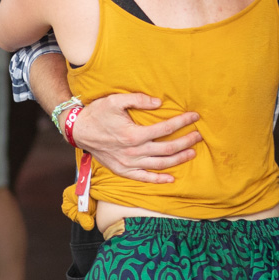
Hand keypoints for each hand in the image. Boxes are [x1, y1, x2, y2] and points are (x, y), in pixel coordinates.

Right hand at [74, 93, 201, 183]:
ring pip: (160, 164)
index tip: (195, 117)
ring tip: (192, 152)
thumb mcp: (115, 100)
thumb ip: (138, 100)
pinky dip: (159, 180)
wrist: (78, 130)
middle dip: (186, 141)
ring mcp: (129, 163)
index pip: (165, 128)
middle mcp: (133, 151)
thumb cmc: (97, 113)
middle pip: (167, 148)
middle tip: (199, 135)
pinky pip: (144, 178)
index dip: (182, 122)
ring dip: (178, 159)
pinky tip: (171, 178)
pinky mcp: (123, 171)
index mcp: (134, 134)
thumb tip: (159, 103)